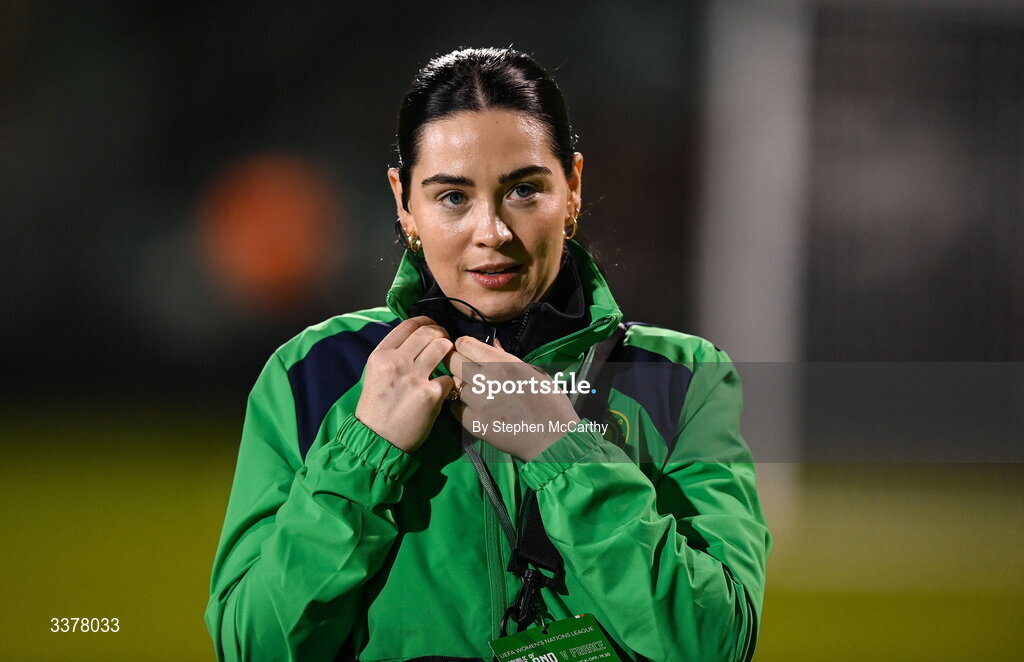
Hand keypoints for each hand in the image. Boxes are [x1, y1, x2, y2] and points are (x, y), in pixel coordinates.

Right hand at [355, 316, 454, 452]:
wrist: (377, 439)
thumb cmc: (377, 407)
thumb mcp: (375, 374)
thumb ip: (393, 354)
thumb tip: (416, 339)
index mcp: (381, 355)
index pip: (409, 324)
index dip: (426, 322)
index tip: (433, 327)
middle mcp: (396, 362)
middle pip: (429, 332)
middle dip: (441, 334)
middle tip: (445, 342)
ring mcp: (414, 377)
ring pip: (443, 347)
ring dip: (449, 351)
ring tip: (448, 360)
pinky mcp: (430, 394)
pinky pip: (448, 377)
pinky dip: (448, 382)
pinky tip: (443, 389)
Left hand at [444, 336, 579, 460]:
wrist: (553, 439)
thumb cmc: (549, 403)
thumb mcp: (534, 372)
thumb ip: (507, 358)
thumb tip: (492, 344)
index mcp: (502, 364)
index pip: (464, 344)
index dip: (464, 346)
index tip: (467, 352)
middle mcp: (486, 380)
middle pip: (453, 361)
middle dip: (457, 363)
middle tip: (467, 370)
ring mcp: (478, 402)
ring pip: (454, 385)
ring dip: (462, 386)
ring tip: (478, 392)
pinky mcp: (473, 423)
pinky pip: (456, 408)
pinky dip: (463, 407)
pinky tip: (477, 408)